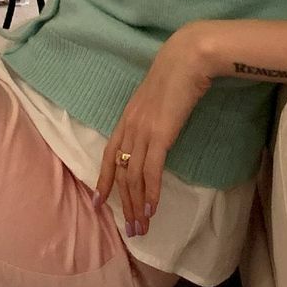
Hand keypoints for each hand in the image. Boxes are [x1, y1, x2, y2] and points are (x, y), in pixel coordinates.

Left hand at [93, 23, 216, 233]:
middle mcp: (130, 126)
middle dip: (124, 203)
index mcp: (128, 117)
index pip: (109, 154)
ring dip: (137, 205)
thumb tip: (158, 130)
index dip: (102, 179)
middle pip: (120, 172)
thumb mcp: (159, 98)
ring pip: (133, 176)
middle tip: (130, 228)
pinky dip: (151, 192)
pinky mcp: (160, 134)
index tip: (99, 202)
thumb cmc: (178, 73)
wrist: (188, 58)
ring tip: (142, 227)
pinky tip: (152, 209)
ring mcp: (143, 130)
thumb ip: (153, 115)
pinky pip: (151, 170)